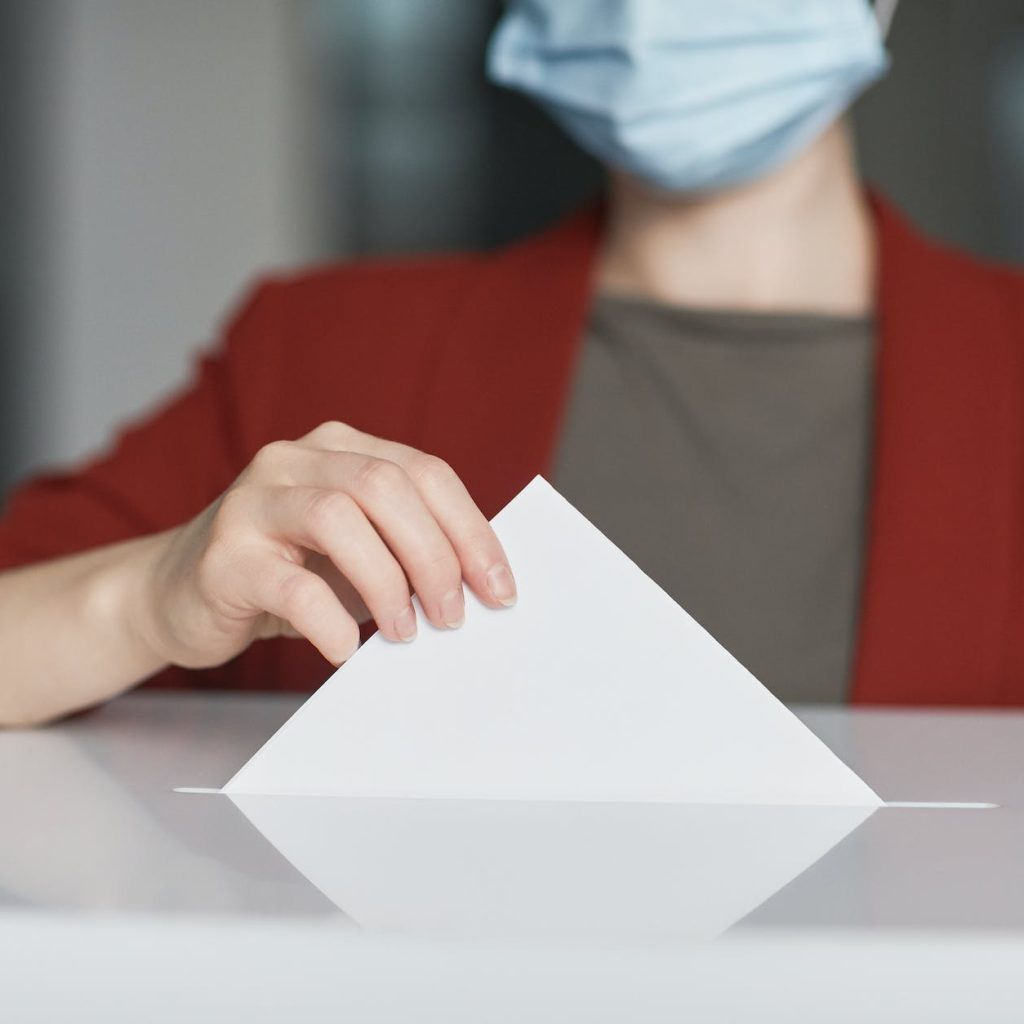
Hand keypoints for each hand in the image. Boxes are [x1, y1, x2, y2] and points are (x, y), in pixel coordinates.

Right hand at [139, 422, 516, 668]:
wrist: (178, 595)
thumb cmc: (287, 573)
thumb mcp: (356, 549)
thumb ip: (407, 547)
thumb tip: (481, 584)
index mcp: (339, 449)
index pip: (423, 472)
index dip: (470, 529)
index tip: (500, 587)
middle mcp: (293, 460)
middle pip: (384, 486)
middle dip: (434, 555)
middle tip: (452, 615)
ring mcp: (251, 502)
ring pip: (337, 518)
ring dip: (387, 583)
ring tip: (404, 633)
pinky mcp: (222, 557)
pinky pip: (290, 585)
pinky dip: (331, 621)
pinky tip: (344, 649)